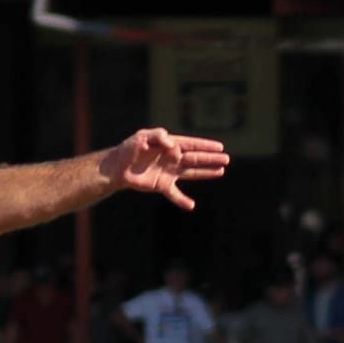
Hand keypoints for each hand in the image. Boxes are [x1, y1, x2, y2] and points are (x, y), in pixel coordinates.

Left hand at [102, 128, 230, 209]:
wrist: (117, 166)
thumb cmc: (129, 148)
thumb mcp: (142, 137)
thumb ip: (158, 137)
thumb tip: (173, 145)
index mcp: (169, 145)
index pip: (191, 144)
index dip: (205, 145)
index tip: (220, 147)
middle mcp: (172, 158)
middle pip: (196, 158)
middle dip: (211, 159)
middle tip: (226, 159)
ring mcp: (169, 172)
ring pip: (191, 172)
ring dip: (206, 172)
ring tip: (221, 171)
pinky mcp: (162, 185)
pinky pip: (175, 194)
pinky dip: (182, 200)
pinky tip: (191, 205)